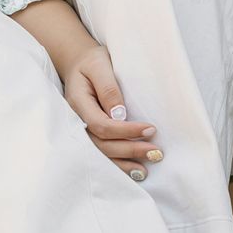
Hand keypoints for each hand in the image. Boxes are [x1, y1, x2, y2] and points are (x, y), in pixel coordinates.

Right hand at [59, 42, 161, 182]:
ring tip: (146, 169)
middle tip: (156, 152)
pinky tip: (133, 171)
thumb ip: (108, 89)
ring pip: (100, 153)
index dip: (125, 131)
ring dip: (124, 163)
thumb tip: (120, 114)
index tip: (150, 129)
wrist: (77, 62)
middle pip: (102, 144)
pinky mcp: (89, 133)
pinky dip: (117, 164)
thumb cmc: (91, 62)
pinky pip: (101, 152)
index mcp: (78, 104)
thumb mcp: (99, 65)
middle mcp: (76, 121)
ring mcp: (80, 129)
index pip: (101, 125)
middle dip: (130, 150)